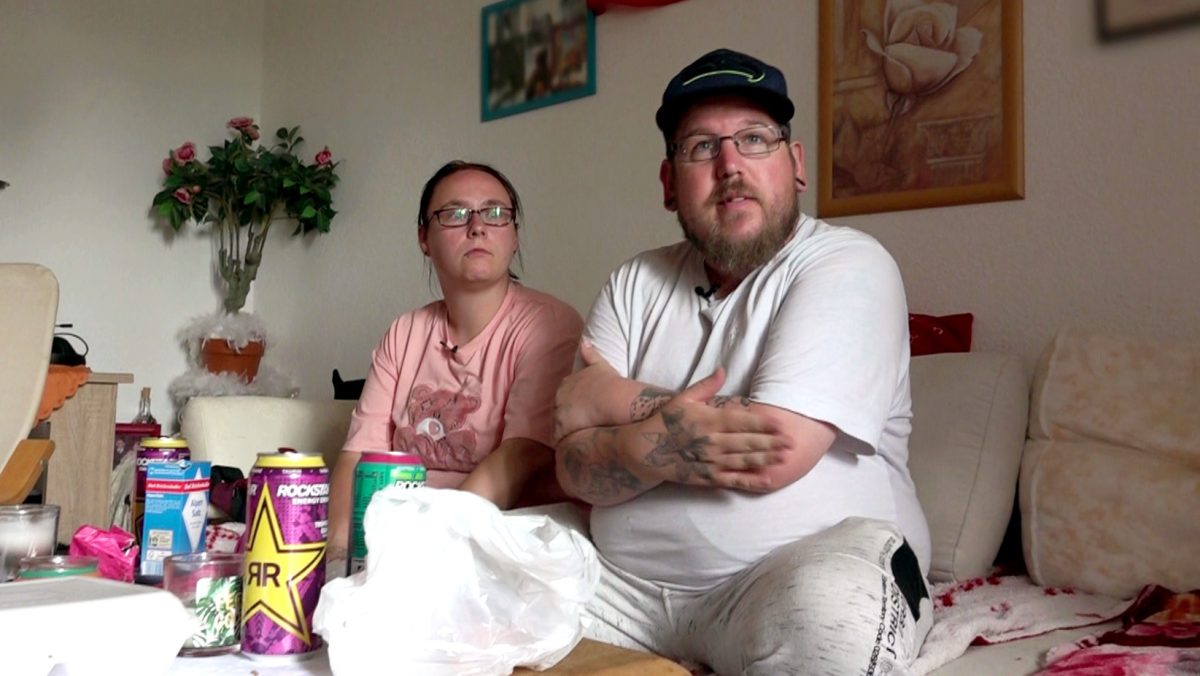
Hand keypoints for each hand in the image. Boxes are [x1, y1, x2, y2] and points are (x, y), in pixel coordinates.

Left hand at [554, 340, 632, 440]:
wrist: (612, 400)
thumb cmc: (610, 383)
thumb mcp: (601, 365)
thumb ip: (591, 353)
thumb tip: (585, 341)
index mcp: (566, 384)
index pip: (564, 396)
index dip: (574, 404)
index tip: (583, 409)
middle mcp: (559, 398)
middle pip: (559, 411)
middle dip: (568, 417)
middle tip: (582, 425)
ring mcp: (559, 414)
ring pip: (559, 426)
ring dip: (566, 431)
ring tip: (579, 439)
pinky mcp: (561, 430)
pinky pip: (560, 440)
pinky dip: (565, 444)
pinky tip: (574, 448)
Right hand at [636, 368, 790, 491]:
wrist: (643, 450)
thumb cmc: (665, 421)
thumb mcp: (683, 399)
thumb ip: (706, 386)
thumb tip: (723, 369)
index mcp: (708, 420)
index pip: (742, 421)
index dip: (763, 423)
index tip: (781, 423)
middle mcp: (712, 441)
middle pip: (748, 442)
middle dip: (772, 442)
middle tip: (792, 442)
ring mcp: (710, 461)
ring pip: (744, 460)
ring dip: (767, 459)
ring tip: (785, 457)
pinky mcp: (707, 477)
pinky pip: (733, 480)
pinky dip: (751, 481)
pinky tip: (768, 480)